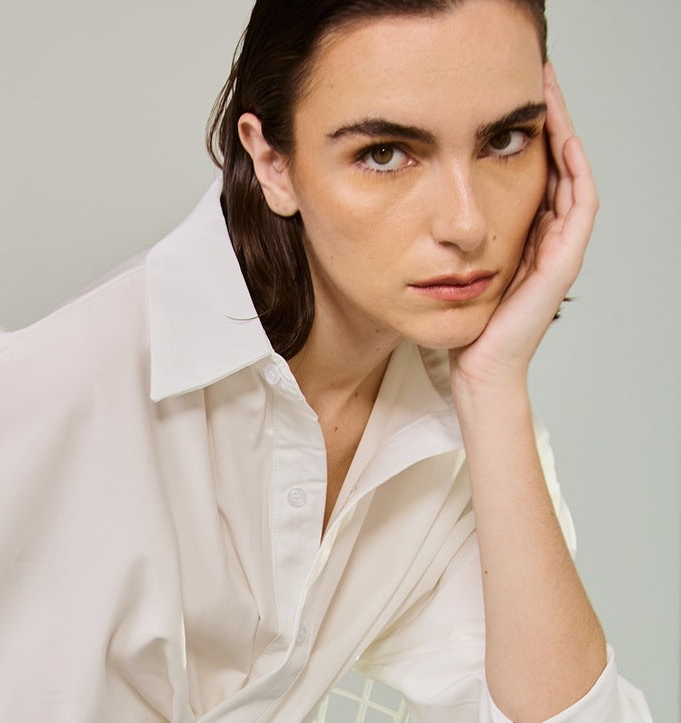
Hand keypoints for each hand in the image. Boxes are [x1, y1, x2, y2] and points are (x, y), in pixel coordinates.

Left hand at [450, 63, 598, 392]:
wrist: (477, 366)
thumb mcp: (452, 265)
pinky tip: (562, 142)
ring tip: (550, 94)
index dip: (528, 131)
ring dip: (565, 132)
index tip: (508, 94)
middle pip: (557, 164)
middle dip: (549, 119)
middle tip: (537, 76)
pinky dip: (575, 173)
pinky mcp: (562, 263)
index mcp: (524, 235)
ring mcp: (558, 250)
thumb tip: (424, 206)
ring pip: (573, 176)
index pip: (535, 170)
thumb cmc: (463, 322)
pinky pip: (579, 207)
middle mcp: (546, 238)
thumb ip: (452, 236)